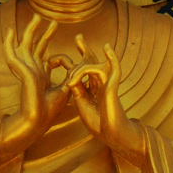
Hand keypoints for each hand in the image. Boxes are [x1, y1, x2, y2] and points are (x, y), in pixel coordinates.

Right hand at [0, 14, 70, 158]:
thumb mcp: (66, 88)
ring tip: (37, 16)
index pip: (47, 58)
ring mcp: (25, 69)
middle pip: (36, 47)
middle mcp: (32, 71)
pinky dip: (8, 42)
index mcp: (41, 76)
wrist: (39, 119)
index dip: (57, 54)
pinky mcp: (21, 70)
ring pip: (25, 45)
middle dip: (44, 33)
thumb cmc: (50, 109)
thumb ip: (70, 75)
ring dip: (31, 30)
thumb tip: (76, 65)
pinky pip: (11, 54)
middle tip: (52, 21)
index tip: (69, 60)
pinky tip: (9, 30)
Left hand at [65, 36, 145, 163]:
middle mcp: (98, 84)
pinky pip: (114, 69)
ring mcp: (106, 85)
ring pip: (93, 66)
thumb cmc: (99, 124)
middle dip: (84, 48)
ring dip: (80, 69)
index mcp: (90, 89)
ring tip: (71, 80)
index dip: (73, 62)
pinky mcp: (113, 87)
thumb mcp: (82, 103)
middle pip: (91, 61)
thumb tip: (71, 77)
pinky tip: (107, 47)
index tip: (58, 58)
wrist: (112, 135)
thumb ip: (77, 89)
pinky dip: (111, 58)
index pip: (82, 70)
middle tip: (78, 37)